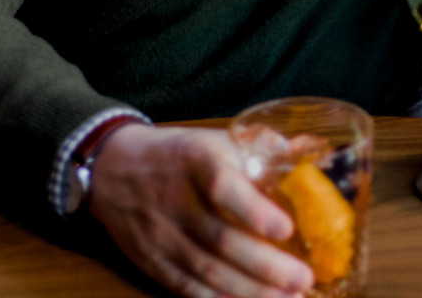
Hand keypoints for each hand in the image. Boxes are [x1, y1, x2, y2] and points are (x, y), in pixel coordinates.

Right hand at [89, 124, 313, 297]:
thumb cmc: (175, 154)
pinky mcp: (153, 261)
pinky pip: (187, 288)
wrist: (111, 170)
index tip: (286, 229)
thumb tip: (310, 152)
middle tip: (303, 278)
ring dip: (251, 290)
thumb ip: (258, 149)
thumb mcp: (212, 140)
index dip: (255, 211)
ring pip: (207, 271)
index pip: (222, 188)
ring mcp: (162, 236)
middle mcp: (176, 201)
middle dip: (265, 265)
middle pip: (221, 240)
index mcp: (194, 161)